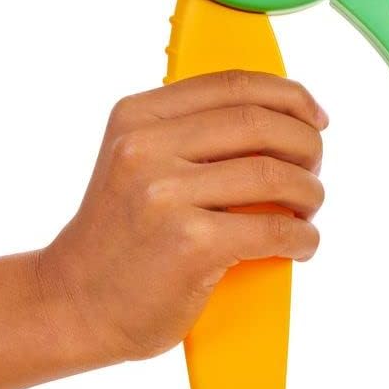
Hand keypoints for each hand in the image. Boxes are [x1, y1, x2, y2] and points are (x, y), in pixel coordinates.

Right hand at [37, 70, 327, 361]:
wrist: (74, 303)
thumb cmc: (118, 238)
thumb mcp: (134, 163)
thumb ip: (189, 135)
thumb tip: (280, 120)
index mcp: (137, 117)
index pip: (233, 85)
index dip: (288, 95)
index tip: (314, 116)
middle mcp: (146, 147)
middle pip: (260, 124)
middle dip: (306, 144)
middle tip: (313, 169)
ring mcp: (166, 195)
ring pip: (274, 175)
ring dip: (309, 193)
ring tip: (307, 210)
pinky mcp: (190, 243)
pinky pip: (273, 229)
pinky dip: (302, 237)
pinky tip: (300, 244)